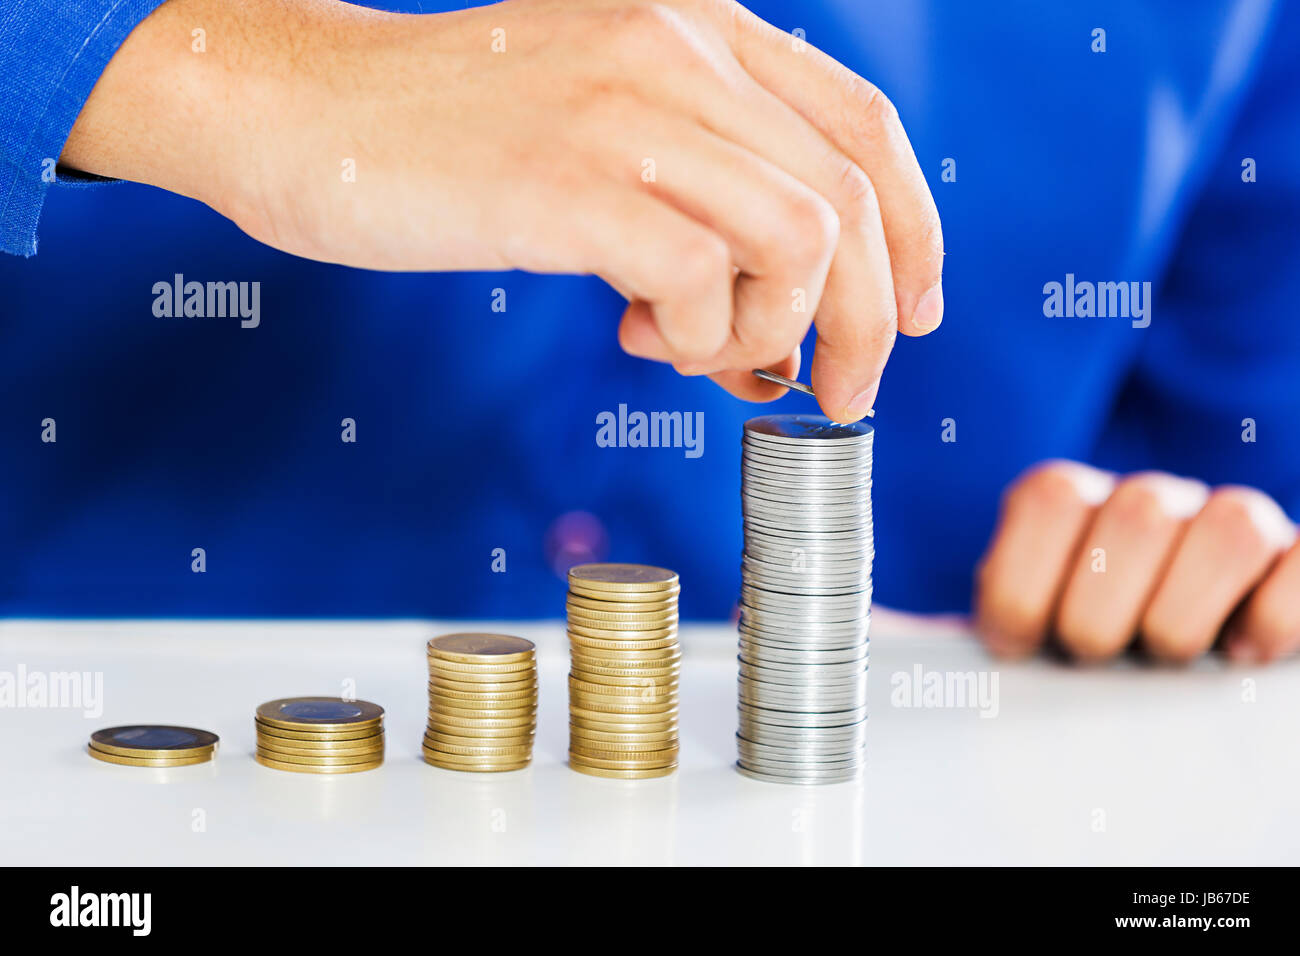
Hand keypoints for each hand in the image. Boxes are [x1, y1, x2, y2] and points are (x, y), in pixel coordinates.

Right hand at [61, 0, 942, 422]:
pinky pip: (699, 279)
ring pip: (797, 243)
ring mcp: (625, 110)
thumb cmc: (456, 134)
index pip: (865, 130)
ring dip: (768, 333)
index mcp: (701, 27)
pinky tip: (636, 333)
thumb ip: (705, 182)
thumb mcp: (609, 119)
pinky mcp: (568, 182)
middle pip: (851, 202)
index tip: (909, 316)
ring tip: (698, 349)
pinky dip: (694, 335)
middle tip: (835, 388)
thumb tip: (786, 311)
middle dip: (866, 322)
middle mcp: (680, 48)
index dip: (913, 234)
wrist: (311, 112)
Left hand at [974, 461, 1299, 662]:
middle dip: (1102, 612)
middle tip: (1093, 659)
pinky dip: (1272, 618)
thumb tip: (888, 640)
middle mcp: (1154, 501)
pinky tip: (1239, 657)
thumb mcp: (1014, 635)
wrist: (1152, 669)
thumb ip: (962, 627)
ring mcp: (1234, 523)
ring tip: (1163, 660)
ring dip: (1183, 616)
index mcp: (1073, 505)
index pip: (1052, 496)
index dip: (1024, 579)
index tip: (1016, 647)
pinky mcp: (1296, 562)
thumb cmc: (1071, 658)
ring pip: (1230, 526)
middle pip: (1138, 514)